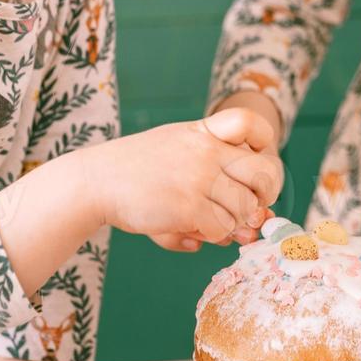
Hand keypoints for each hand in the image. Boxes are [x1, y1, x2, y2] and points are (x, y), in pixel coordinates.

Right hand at [148, 93, 286, 252]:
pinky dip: (214, 235)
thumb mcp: (175, 151)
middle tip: (248, 208)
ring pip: (245, 208)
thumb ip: (212, 176)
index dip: (265, 146)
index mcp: (204, 131)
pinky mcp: (189, 205)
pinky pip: (222, 228)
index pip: (253, 124)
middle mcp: (207, 150)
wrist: (95, 182)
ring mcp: (199, 177)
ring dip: (233, 222)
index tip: (254, 165)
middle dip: (263, 196)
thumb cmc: (136, 172)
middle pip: (265, 172)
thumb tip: (253, 224)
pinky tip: (193, 230)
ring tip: (211, 222)